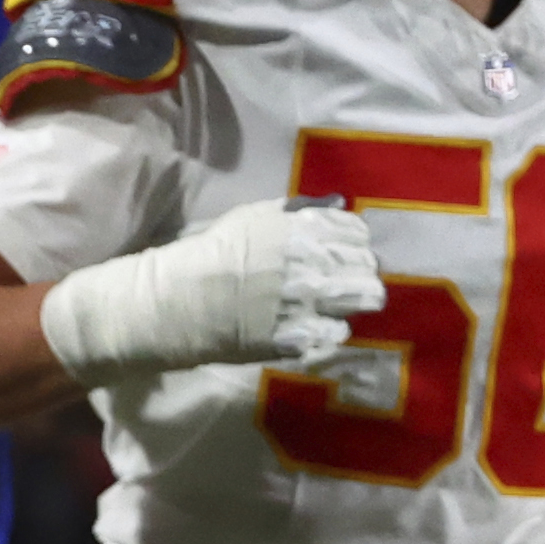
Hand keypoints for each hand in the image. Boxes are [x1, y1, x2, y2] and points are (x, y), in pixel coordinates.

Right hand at [38, 199, 390, 380]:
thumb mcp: (253, 217)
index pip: (358, 234)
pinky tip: (312, 326)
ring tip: (331, 305)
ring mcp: (309, 304)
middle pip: (367, 268)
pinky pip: (336, 334)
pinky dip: (329, 330)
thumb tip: (340, 205)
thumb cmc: (211, 253)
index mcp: (305, 229)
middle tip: (339, 281)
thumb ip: (300, 211)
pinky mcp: (299, 338)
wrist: (176, 302)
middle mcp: (315, 264)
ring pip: (362, 301)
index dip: (353, 243)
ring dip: (351, 302)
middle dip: (358, 273)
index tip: (340, 252)